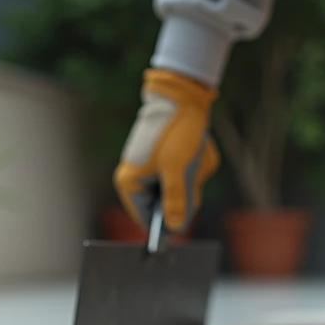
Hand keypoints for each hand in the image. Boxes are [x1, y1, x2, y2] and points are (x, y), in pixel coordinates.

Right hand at [113, 69, 219, 232]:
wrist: (182, 97)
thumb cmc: (175, 132)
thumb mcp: (177, 170)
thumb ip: (175, 201)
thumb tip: (174, 228)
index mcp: (130, 183)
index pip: (147, 219)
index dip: (168, 220)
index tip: (187, 209)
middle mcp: (135, 179)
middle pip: (165, 206)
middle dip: (184, 192)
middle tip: (190, 172)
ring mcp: (150, 170)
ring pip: (178, 191)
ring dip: (192, 178)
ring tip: (192, 157)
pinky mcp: (164, 162)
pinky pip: (184, 176)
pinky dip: (194, 168)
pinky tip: (193, 151)